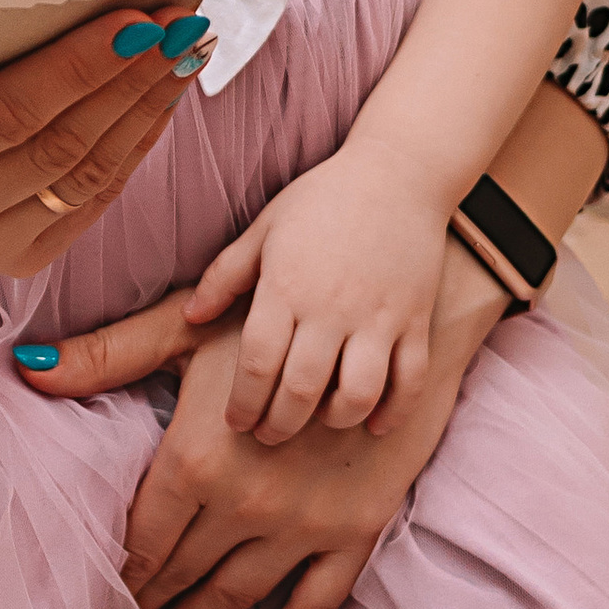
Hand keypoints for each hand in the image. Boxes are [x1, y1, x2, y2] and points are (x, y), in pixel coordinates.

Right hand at [0, 7, 212, 275]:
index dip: (80, 67)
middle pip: (59, 146)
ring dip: (143, 111)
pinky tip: (159, 100)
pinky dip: (133, 147)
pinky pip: (93, 202)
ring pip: (86, 177)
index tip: (138, 20)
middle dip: (129, 80)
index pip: (9, 112)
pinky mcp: (16, 262)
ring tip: (184, 54)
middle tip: (180, 25)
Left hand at [12, 247, 508, 608]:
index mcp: (196, 456)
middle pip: (180, 573)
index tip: (89, 603)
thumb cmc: (282, 310)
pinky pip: (316, 602)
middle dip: (145, 608)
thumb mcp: (189, 327)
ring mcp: (305, 523)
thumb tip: (24, 364)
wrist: (405, 312)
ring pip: (237, 596)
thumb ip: (107, 355)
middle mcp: (247, 501)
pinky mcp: (356, 531)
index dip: (112, 573)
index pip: (140, 537)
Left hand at [171, 133, 450, 443]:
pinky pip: (410, 380)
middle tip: (267, 435)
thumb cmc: (322, 199)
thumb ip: (225, 275)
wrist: (399, 173)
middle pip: (301, 389)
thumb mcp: (265, 228)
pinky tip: (374, 424)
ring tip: (317, 423)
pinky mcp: (416, 320)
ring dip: (334, 420)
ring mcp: (379, 316)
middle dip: (279, 425)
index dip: (244, 402)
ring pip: (357, 394)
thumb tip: (191, 316)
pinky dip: (394, 412)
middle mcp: (331, 307)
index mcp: (286, 286)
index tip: (236, 421)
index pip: (258, 363)